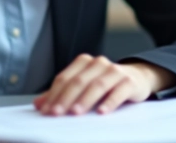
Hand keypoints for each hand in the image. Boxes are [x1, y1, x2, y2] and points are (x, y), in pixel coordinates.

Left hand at [32, 55, 175, 115]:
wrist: (137, 78)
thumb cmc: (106, 84)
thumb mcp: (83, 86)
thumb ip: (61, 94)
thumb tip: (39, 104)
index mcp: (84, 62)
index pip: (65, 78)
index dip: (54, 94)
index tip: (46, 110)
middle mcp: (99, 63)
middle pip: (79, 81)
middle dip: (65, 98)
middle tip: (57, 113)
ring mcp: (115, 71)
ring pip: (97, 85)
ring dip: (85, 100)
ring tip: (76, 113)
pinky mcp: (129, 81)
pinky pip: (119, 91)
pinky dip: (110, 102)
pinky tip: (102, 112)